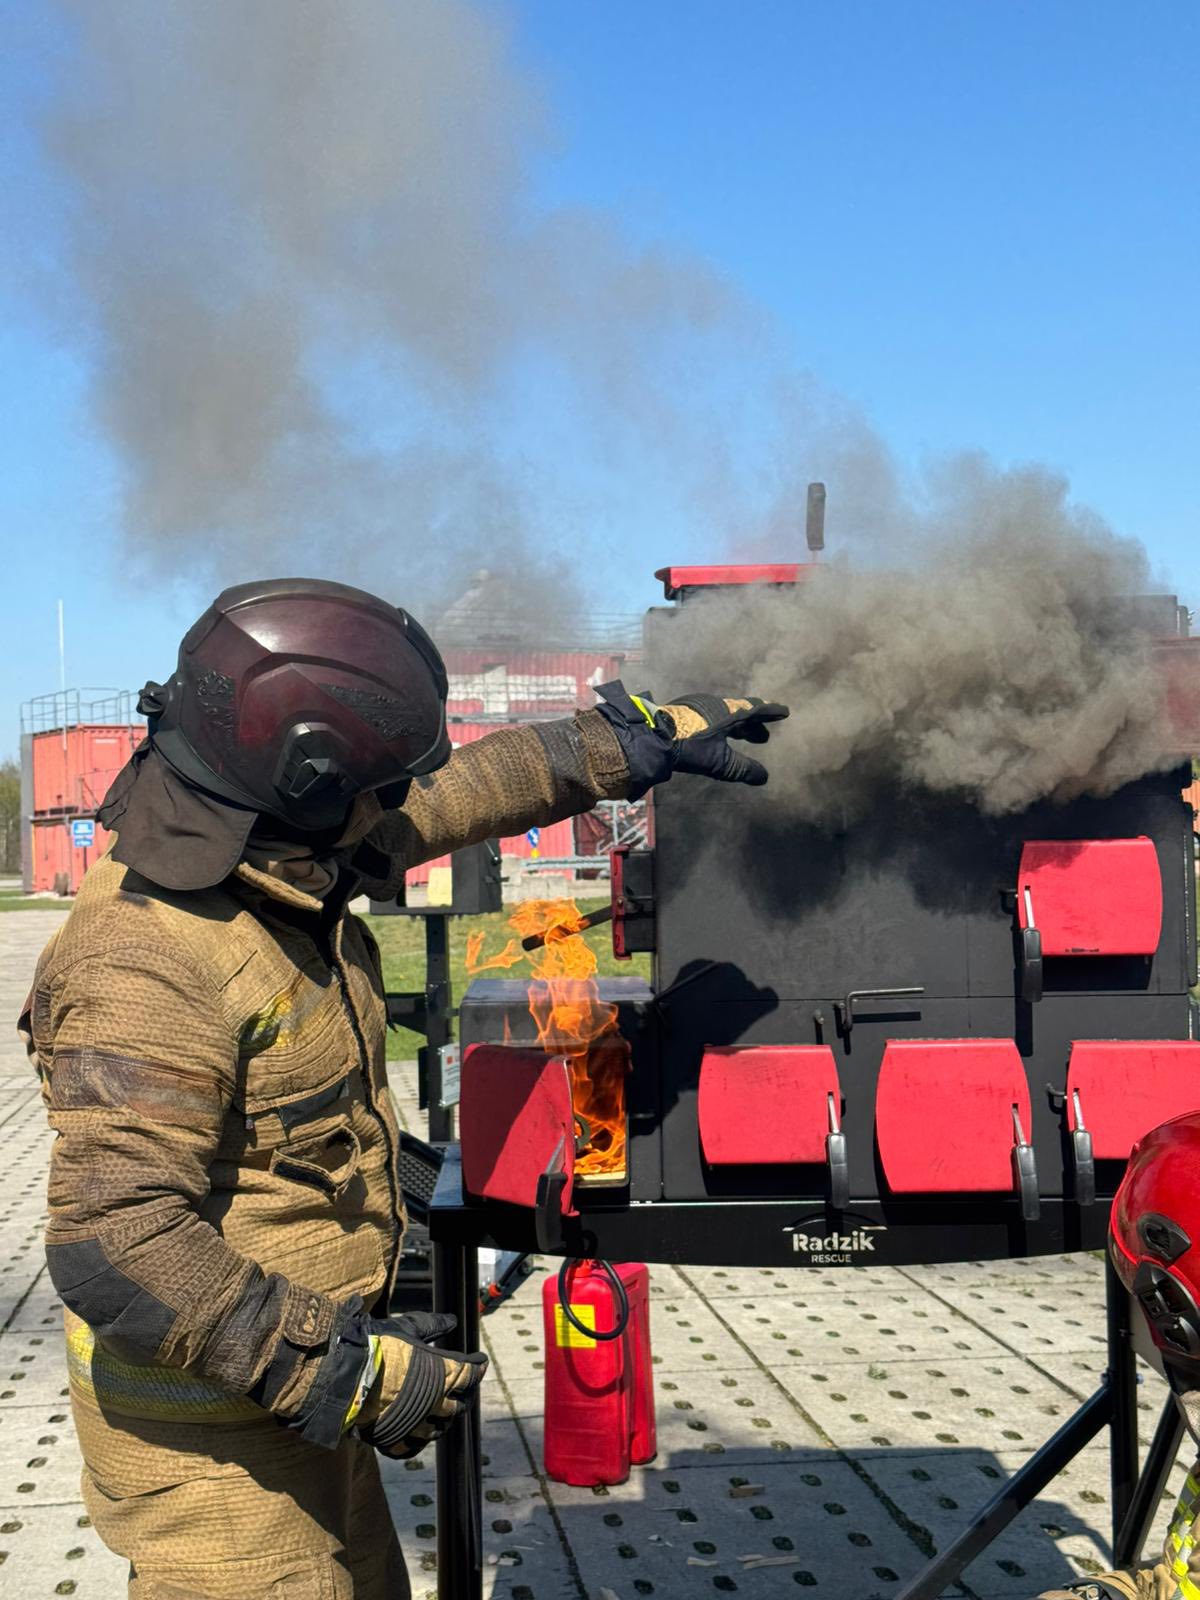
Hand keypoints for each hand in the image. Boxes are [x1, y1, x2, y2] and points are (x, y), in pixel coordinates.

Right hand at [353, 1314, 487, 1459]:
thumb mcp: (407, 1328)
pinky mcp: (396, 1440)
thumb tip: (453, 1320)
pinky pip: (416, 1445)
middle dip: (466, 1394)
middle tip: (466, 1386)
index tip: (481, 1361)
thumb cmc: (376, 1346)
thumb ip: (432, 1325)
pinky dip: (422, 1438)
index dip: (479, 1366)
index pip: (471, 1374)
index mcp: (441, 1374)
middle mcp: (435, 1402)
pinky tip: (421, 1430)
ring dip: (447, 1417)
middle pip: (461, 1404)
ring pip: (441, 1427)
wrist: (343, 1375)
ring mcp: (416, 1425)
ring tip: (446, 1409)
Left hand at [661, 694, 789, 784]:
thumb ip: (743, 769)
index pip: (755, 709)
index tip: (784, 711)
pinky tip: (716, 736)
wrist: (653, 736)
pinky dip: (722, 726)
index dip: (770, 712)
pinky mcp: (684, 712)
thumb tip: (764, 777)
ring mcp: (698, 706)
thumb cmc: (690, 746)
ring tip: (743, 737)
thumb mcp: (720, 762)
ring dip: (737, 726)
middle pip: (740, 712)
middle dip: (753, 725)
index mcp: (728, 711)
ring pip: (725, 714)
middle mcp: (715, 705)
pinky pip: (712, 716)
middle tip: (763, 737)